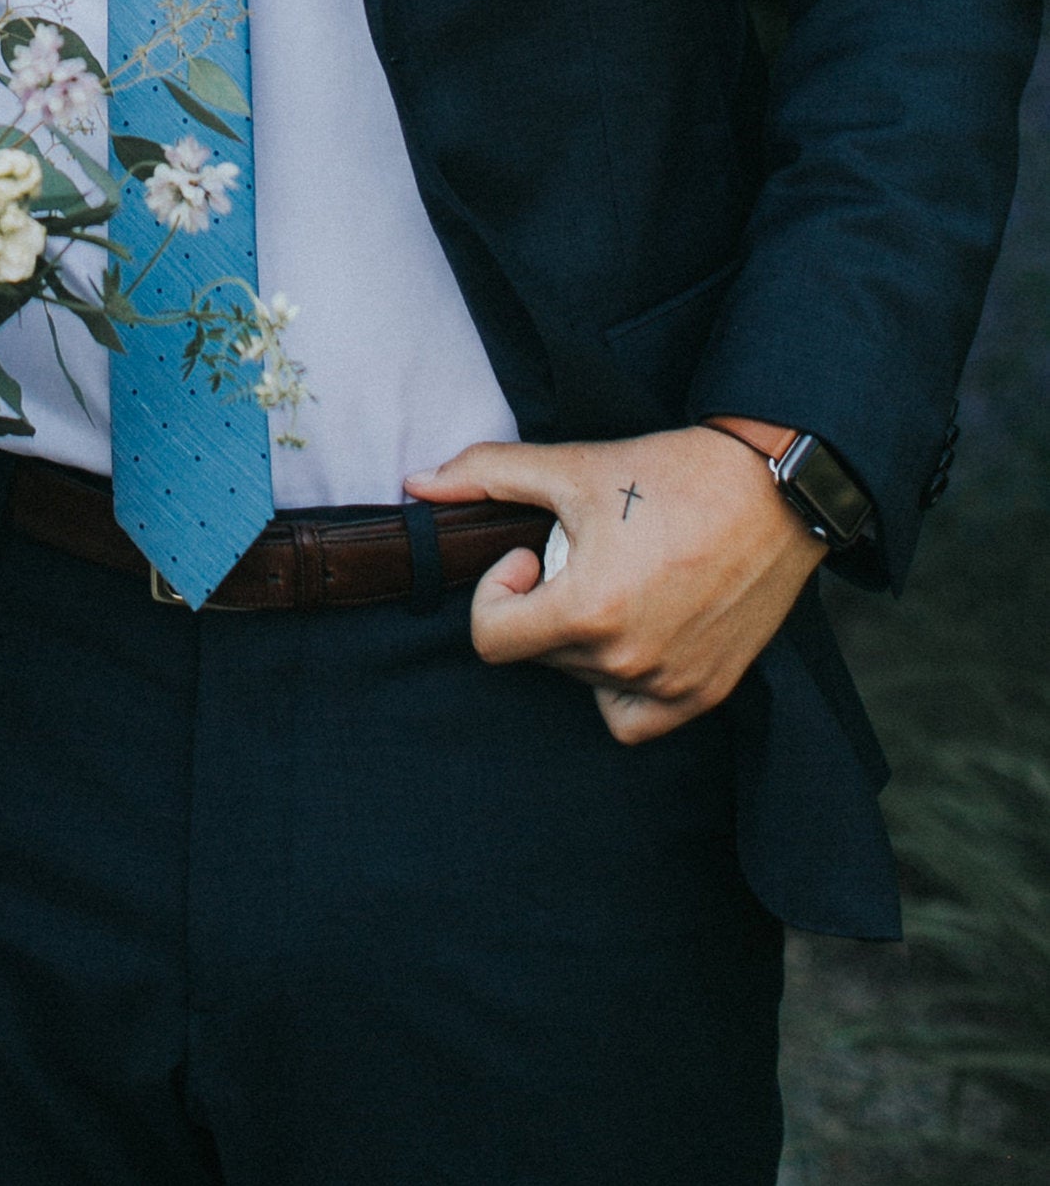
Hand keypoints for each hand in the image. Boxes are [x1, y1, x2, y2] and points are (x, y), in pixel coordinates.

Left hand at [405, 425, 825, 745]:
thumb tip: (416, 484)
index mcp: (588, 612)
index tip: (528, 556)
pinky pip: (633, 720)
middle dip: (543, 607)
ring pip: (584, 682)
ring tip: (615, 584)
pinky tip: (633, 633)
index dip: (497, 592)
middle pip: (541, 656)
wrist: (770, 488)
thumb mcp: (569, 466)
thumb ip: (485, 474)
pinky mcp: (706, 693)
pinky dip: (619, 688)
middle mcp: (627, 661)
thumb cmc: (668, 472)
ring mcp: (671, 684)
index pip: (493, 640)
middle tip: (582, 557)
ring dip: (581, 642)